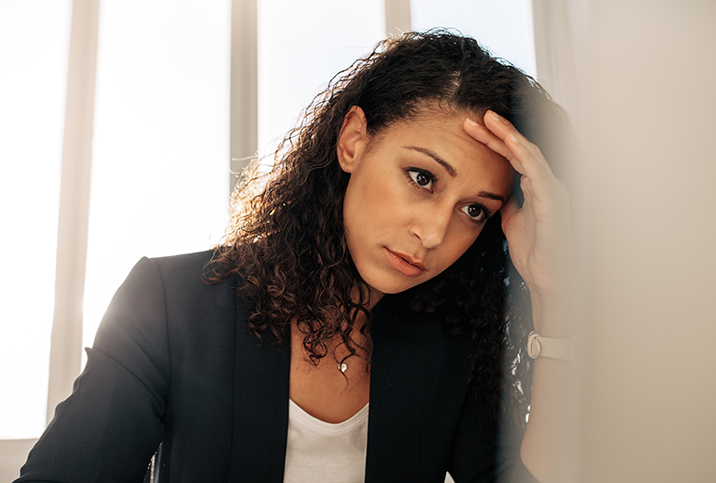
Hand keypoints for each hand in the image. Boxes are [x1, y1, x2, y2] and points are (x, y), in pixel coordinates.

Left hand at [463, 111, 575, 332]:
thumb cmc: (534, 251)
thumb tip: (494, 191)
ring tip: (490, 120)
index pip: (512, 157)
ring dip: (510, 136)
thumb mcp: (511, 221)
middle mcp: (546, 184)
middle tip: (476, 117)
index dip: (493, 141)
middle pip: (520, 150)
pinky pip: (539, 173)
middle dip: (498, 131)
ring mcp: (552, 191)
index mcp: (535, 187)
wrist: (546, 278)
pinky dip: (526, 156)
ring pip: (531, 154)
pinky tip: (511, 143)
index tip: (470, 129)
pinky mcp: (554, 202)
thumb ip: (507, 202)